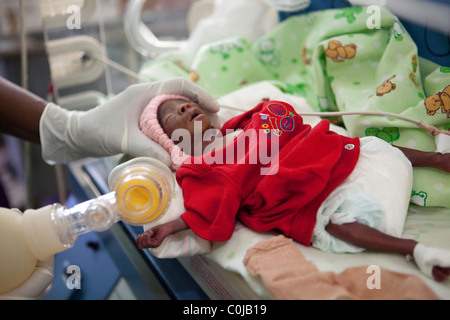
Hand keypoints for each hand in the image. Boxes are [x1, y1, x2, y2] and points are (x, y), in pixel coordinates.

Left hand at [40, 78, 219, 163]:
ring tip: (207, 137)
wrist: (78, 136)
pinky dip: (182, 131)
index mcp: (146, 93)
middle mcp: (150, 98)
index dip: (201, 94)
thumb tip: (175, 164)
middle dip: (203, 111)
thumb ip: (149, 150)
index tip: (216, 109)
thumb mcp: (124, 139)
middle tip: (216, 128)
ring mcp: (148, 110)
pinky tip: (188, 144)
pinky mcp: (146, 122)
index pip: (180, 85)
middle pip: (184, 98)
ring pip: (179, 111)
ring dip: (194, 122)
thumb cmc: (98, 130)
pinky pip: (170, 122)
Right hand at [136, 225, 172, 248]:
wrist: (166, 227)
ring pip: (144, 243)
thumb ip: (143, 237)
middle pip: (140, 246)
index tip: (140, 235)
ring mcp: (154, 245)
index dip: (137, 241)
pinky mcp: (156, 244)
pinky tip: (152, 232)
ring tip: (150, 232)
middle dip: (141, 238)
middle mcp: (151, 246)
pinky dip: (148, 235)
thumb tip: (138, 241)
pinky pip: (148, 241)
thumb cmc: (158, 229)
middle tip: (146, 233)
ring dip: (145, 236)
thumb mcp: (148, 233)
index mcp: (149, 244)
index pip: (139, 246)